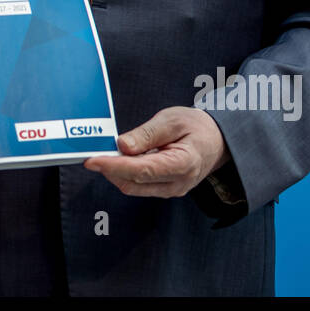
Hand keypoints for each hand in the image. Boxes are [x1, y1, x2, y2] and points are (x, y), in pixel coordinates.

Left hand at [83, 107, 229, 197]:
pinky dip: (125, 174)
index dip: (114, 166)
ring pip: (133, 188)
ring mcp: (172, 190)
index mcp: (183, 164)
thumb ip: (147, 134)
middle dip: (109, 169)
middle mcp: (177, 184)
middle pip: (133, 183)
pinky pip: (139, 186)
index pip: (141, 170)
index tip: (92, 160)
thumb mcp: (172, 120)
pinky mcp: (165, 190)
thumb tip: (122, 146)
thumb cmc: (195, 126)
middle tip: (92, 153)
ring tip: (106, 153)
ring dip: (115, 172)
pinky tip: (120, 159)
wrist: (217, 140)